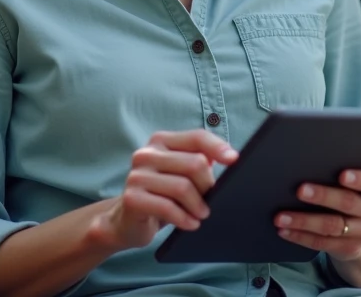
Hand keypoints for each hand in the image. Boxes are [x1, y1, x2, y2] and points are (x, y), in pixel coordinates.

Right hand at [92, 130, 236, 251]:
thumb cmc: (160, 195)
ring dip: (198, 206)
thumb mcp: (180, 174)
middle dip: (207, 186)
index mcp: (161, 141)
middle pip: (194, 163)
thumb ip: (199, 161)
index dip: (218, 147)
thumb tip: (229, 157)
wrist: (125, 221)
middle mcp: (146, 153)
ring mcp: (137, 175)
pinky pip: (167, 207)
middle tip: (209, 202)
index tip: (234, 160)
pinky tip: (190, 224)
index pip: (196, 136)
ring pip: (182, 187)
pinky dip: (184, 218)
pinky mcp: (132, 197)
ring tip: (201, 215)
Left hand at [273, 169, 360, 261]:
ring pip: (332, 226)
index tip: (342, 174)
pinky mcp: (350, 249)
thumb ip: (344, 172)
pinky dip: (300, 236)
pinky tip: (285, 230)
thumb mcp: (359, 184)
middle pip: (348, 203)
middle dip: (323, 196)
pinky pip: (322, 243)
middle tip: (300, 190)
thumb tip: (310, 160)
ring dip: (303, 220)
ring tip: (281, 216)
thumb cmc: (355, 193)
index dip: (360, 179)